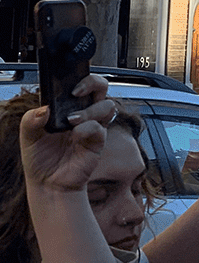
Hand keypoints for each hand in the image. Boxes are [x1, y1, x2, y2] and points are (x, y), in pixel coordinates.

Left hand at [19, 74, 114, 194]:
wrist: (49, 184)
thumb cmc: (41, 161)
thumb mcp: (27, 138)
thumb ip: (31, 120)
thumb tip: (44, 108)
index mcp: (66, 108)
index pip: (78, 84)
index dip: (79, 78)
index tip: (68, 84)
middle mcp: (82, 113)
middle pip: (100, 86)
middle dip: (93, 83)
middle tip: (77, 92)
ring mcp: (92, 125)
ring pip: (107, 104)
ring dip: (90, 110)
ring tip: (72, 121)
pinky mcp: (98, 140)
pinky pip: (100, 127)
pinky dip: (88, 128)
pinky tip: (76, 135)